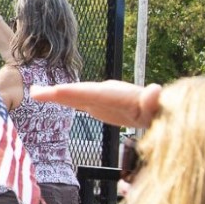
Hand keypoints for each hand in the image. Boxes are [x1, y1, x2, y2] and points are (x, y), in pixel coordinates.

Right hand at [29, 80, 163, 128]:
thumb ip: (155, 101)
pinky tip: (53, 99)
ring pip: (78, 95)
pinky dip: (67, 100)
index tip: (54, 92)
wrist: (169, 113)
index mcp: (119, 95)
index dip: (73, 93)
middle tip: (35, 92)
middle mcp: (110, 93)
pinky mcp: (104, 106)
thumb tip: (155, 90)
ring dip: (58, 94)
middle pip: (81, 92)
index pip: (92, 93)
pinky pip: (81, 102)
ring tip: (35, 93)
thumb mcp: (159, 108)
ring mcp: (106, 98)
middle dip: (59, 92)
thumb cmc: (164, 112)